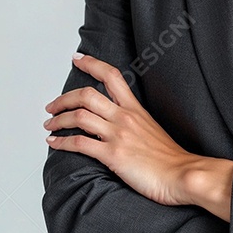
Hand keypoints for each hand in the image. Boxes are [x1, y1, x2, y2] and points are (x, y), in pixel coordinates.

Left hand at [44, 54, 197, 205]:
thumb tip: (118, 122)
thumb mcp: (152, 128)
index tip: (77, 59)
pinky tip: (53, 142)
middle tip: (52, 105)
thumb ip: (134, 121)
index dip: (91, 64)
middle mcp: (124, 117)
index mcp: (135, 108)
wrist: (182, 174)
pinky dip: (61, 142)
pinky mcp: (113, 155)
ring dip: (58, 119)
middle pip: (87, 94)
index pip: (111, 75)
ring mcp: (118, 135)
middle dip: (64, 98)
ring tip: (49, 124)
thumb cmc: (170, 158)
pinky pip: (79, 143)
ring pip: (79, 116)